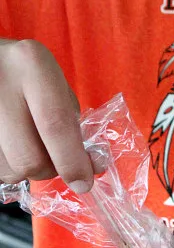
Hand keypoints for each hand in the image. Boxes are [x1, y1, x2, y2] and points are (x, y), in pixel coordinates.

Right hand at [0, 39, 94, 192]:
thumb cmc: (25, 71)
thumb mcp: (53, 80)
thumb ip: (71, 118)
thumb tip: (91, 163)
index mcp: (32, 64)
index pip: (55, 124)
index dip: (72, 161)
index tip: (84, 183)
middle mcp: (2, 86)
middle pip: (29, 157)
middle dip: (50, 170)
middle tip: (57, 161)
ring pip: (9, 170)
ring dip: (26, 171)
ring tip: (29, 147)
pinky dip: (9, 167)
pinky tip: (11, 147)